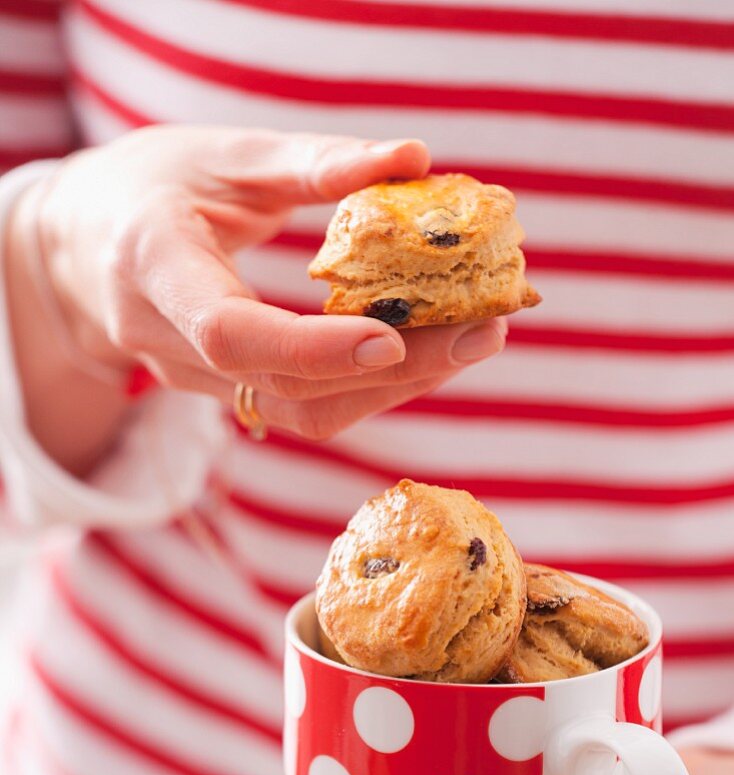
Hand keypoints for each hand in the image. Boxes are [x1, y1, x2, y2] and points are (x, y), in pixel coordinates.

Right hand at [6, 125, 505, 469]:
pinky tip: (425, 351)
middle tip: (486, 329)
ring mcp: (196, 383)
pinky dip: (370, 386)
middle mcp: (170, 344)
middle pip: (289, 386)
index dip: (313, 345)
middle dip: (397, 368)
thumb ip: (316, 163)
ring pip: (304, 413)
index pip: (232, 333)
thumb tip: (417, 158)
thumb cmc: (150, 187)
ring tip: (473, 340)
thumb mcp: (225, 156)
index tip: (391, 335)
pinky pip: (304, 409)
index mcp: (154, 270)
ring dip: (396, 387)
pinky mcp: (229, 395)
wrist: (84, 249)